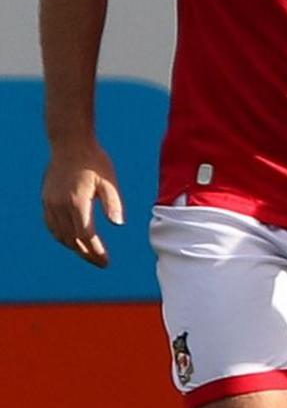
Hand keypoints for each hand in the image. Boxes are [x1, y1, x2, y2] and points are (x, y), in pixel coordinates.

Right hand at [41, 137, 123, 267]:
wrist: (70, 145)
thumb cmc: (95, 161)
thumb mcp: (109, 181)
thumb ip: (113, 203)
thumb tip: (118, 224)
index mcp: (77, 203)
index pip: (85, 236)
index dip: (96, 251)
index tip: (106, 261)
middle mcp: (60, 206)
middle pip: (72, 240)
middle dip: (87, 254)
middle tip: (101, 263)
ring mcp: (50, 204)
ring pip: (60, 235)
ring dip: (74, 248)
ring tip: (89, 255)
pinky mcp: (46, 201)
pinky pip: (51, 226)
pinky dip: (62, 237)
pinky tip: (72, 241)